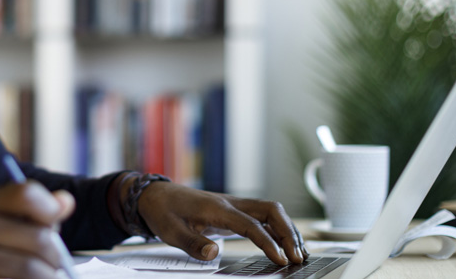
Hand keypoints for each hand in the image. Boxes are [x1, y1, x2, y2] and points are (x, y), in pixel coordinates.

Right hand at [0, 181, 74, 278]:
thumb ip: (27, 209)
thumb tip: (67, 203)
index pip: (26, 195)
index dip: (50, 209)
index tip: (54, 222)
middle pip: (39, 240)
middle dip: (57, 257)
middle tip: (58, 265)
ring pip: (30, 271)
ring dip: (47, 278)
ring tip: (46, 277)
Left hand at [137, 182, 307, 265]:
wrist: (156, 195)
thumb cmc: (163, 211)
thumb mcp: (171, 231)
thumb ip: (192, 243)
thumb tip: (214, 254)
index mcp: (217, 208)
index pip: (251, 224)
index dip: (268, 242)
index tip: (281, 259)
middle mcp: (231, 203)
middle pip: (270, 210)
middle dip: (288, 232)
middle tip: (298, 257)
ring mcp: (234, 205)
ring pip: (271, 211)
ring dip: (287, 229)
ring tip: (300, 253)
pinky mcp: (234, 211)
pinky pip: (263, 216)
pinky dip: (278, 228)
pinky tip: (285, 243)